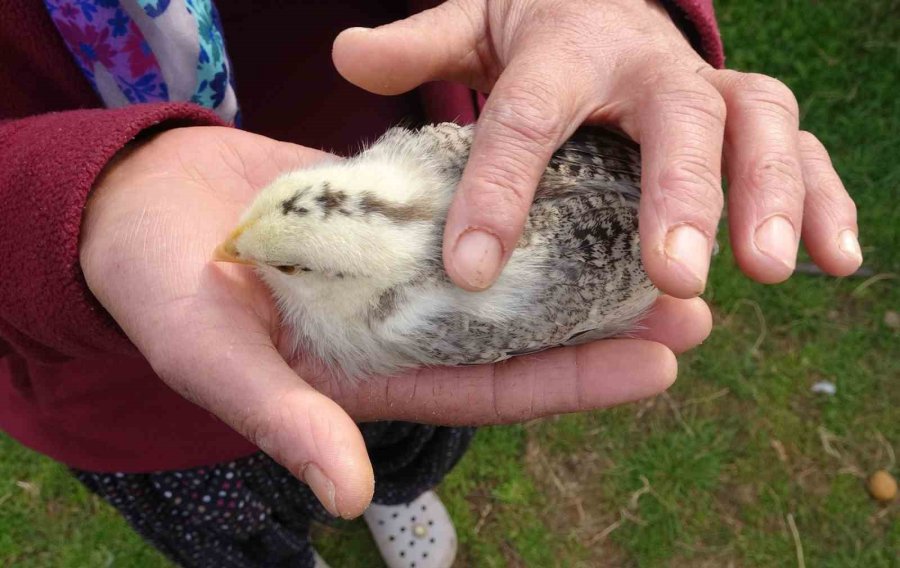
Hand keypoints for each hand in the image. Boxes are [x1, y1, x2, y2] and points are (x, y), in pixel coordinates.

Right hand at [80, 126, 710, 517]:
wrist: (136, 204)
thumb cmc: (159, 289)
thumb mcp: (214, 358)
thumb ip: (284, 420)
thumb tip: (349, 498)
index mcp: (373, 376)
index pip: (490, 388)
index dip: (571, 380)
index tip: (655, 363)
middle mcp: (402, 326)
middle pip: (521, 333)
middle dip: (603, 324)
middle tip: (691, 307)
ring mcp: (402, 266)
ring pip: (509, 269)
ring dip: (581, 257)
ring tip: (659, 238)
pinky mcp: (394, 209)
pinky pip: (476, 207)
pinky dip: (527, 199)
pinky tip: (584, 176)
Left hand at [333, 0, 861, 296]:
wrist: (603, 2)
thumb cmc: (534, 30)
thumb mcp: (474, 24)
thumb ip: (420, 45)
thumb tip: (346, 55)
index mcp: (567, 45)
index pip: (527, 116)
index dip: (499, 189)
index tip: (472, 268)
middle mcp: (650, 63)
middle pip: (677, 118)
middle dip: (682, 193)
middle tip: (675, 271)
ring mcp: (710, 90)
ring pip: (760, 129)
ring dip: (775, 197)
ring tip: (772, 269)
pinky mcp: (750, 117)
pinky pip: (800, 151)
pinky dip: (826, 199)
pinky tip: (836, 260)